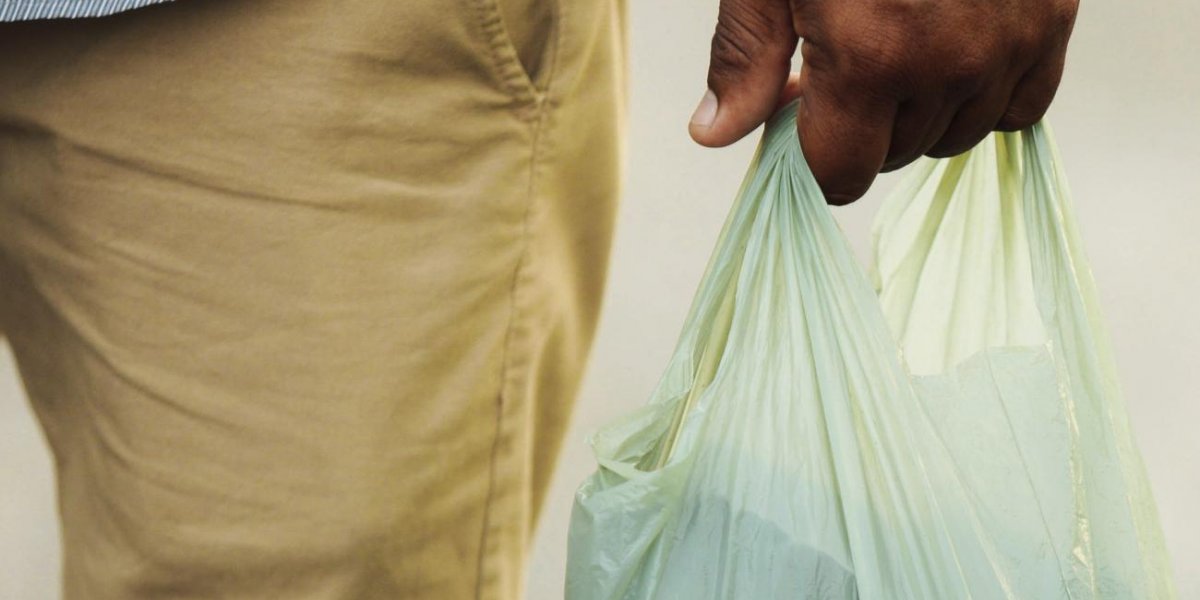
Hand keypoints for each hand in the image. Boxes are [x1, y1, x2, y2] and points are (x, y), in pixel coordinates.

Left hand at [688, 0, 1079, 203]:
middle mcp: (947, 65)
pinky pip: (1022, 104)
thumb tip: (715, 135)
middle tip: (839, 67)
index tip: (801, 123)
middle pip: (893, 157)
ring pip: (954, 136)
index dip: (812, 159)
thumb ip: (744, 56)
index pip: (840, 175)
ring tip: (895, 46)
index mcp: (869, 59)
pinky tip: (951, 51)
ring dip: (918, 112)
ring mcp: (1009, 43)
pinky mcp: (1054, 16)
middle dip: (857, 127)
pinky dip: (986, 92)